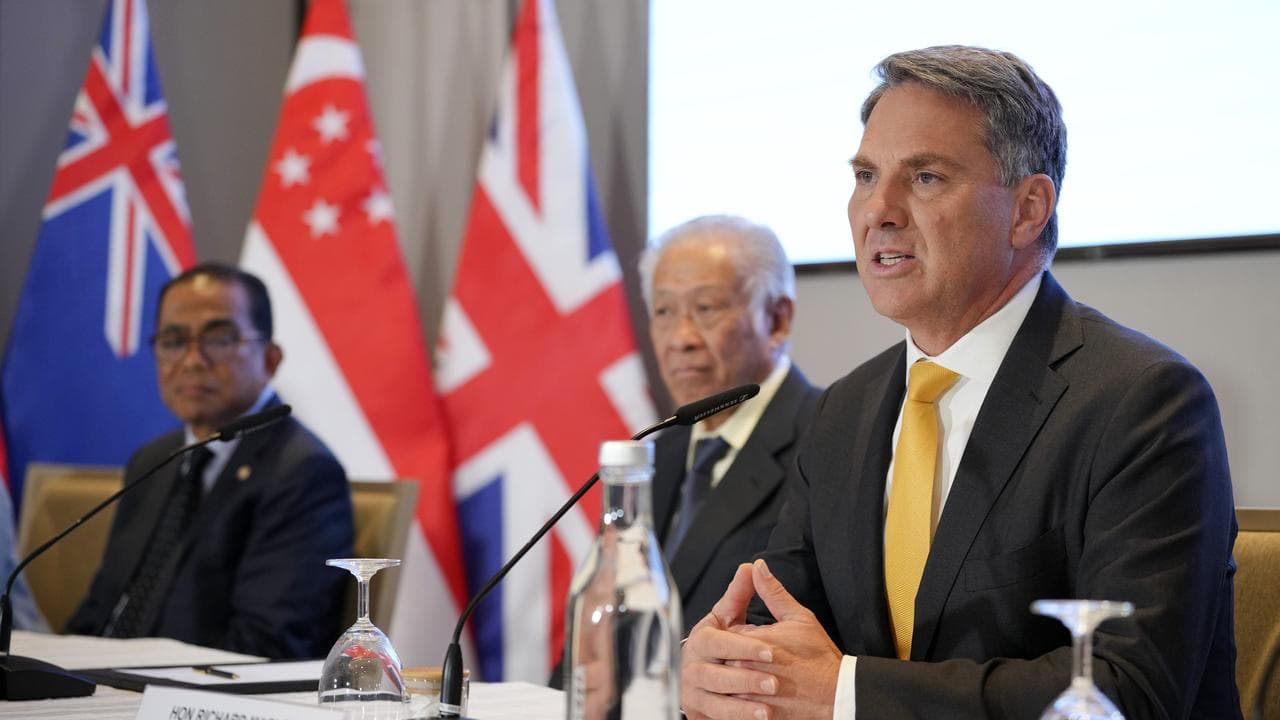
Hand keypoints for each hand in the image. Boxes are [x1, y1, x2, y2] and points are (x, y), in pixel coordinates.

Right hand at [682, 563, 779, 719]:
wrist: (730, 677)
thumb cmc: (735, 644)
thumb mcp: (735, 617)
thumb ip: (742, 594)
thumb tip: (752, 566)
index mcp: (702, 636)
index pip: (718, 640)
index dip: (744, 646)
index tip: (771, 651)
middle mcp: (693, 662)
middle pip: (714, 672)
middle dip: (745, 677)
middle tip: (774, 682)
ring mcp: (693, 688)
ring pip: (715, 697)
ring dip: (742, 703)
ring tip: (769, 704)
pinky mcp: (698, 709)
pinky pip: (716, 714)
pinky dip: (738, 715)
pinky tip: (760, 716)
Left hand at [729, 559, 841, 719]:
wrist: (838, 695)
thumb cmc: (819, 657)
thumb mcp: (799, 617)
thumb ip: (772, 592)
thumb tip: (757, 567)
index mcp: (753, 643)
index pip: (723, 636)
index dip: (730, 637)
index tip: (743, 639)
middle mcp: (747, 670)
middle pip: (719, 662)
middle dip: (725, 660)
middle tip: (739, 661)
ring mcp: (750, 696)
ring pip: (723, 688)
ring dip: (728, 685)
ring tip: (745, 681)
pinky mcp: (756, 716)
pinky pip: (733, 711)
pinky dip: (736, 706)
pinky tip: (748, 699)